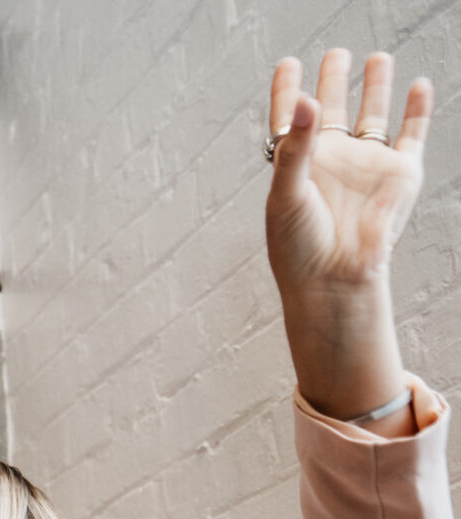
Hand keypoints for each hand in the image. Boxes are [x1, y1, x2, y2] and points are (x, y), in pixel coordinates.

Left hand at [266, 51, 432, 425]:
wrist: (334, 279)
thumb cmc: (299, 246)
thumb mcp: (286, 193)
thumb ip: (296, 147)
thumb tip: (309, 99)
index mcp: (298, 164)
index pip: (291, 119)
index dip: (289, 91)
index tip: (288, 63)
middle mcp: (332, 160)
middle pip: (333, 109)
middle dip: (334, 80)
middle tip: (336, 53)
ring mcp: (367, 165)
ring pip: (373, 115)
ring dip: (375, 87)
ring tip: (375, 57)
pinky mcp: (399, 175)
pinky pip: (411, 135)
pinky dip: (417, 110)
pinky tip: (419, 85)